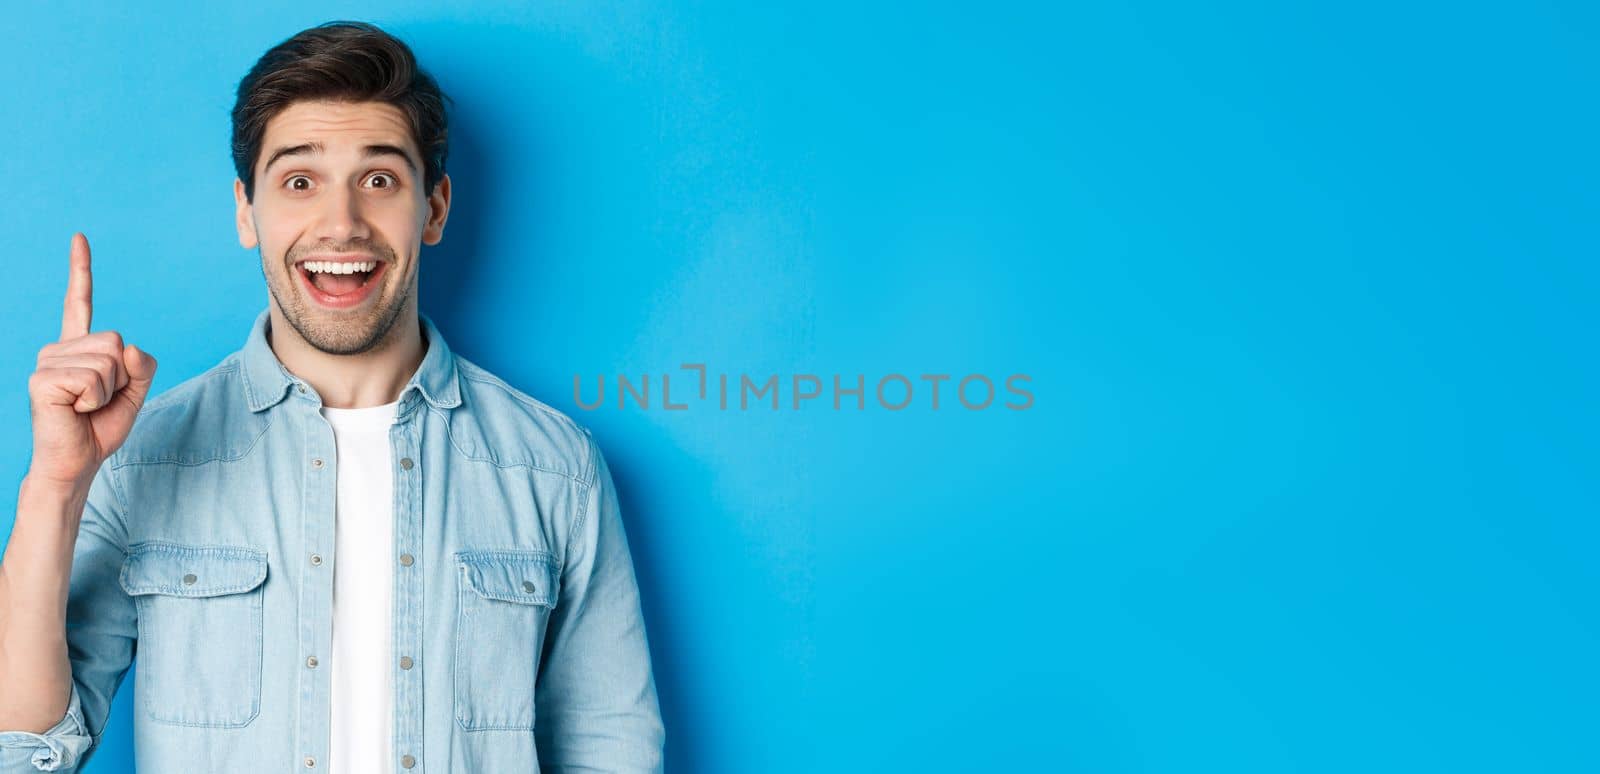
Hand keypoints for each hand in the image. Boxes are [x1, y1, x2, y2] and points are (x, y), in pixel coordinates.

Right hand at [25, 233, 157, 492]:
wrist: (76, 463)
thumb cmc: (100, 428)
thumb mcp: (134, 392)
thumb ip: (141, 365)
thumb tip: (127, 347)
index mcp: (77, 348)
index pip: (78, 302)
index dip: (80, 270)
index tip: (79, 238)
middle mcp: (58, 349)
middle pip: (116, 341)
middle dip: (121, 377)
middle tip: (99, 401)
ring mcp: (46, 362)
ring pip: (108, 361)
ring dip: (109, 391)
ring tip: (86, 407)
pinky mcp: (42, 380)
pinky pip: (93, 379)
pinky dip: (95, 400)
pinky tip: (75, 410)